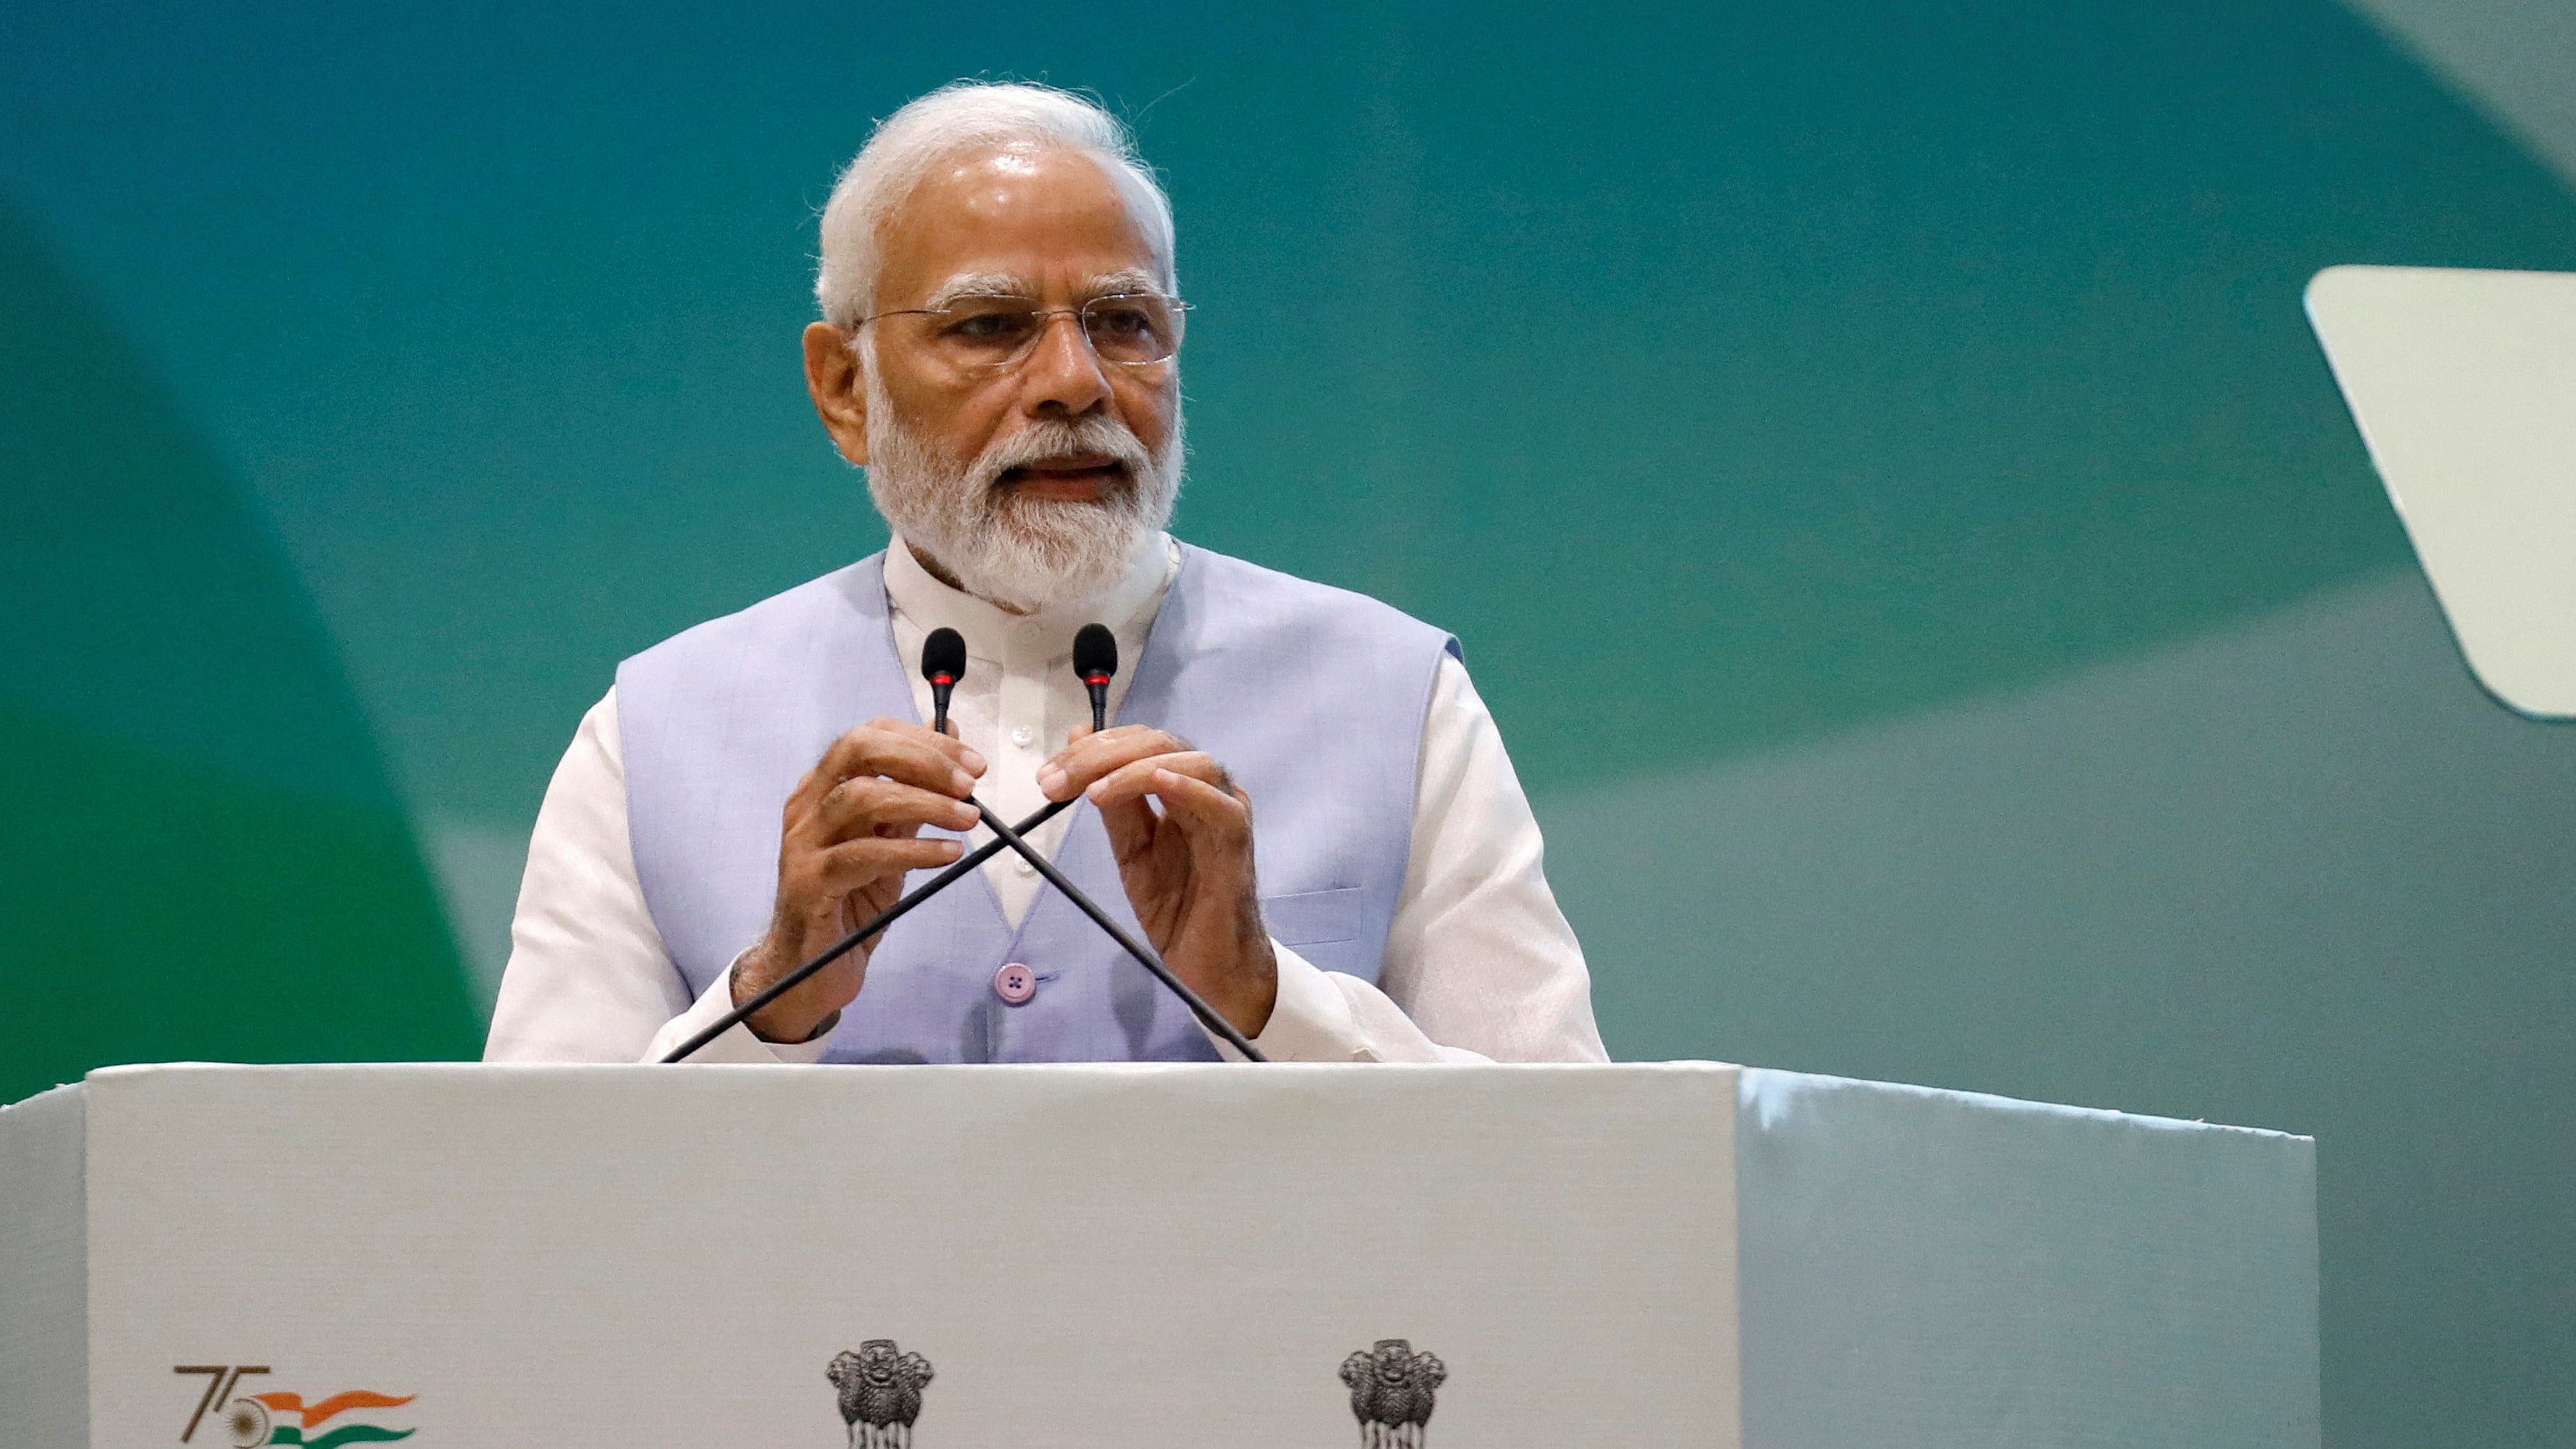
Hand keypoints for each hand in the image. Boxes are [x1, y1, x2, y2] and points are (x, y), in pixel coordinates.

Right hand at [733, 719, 983, 1041]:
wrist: (810, 971)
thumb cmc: (851, 902)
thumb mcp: (891, 842)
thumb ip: (916, 799)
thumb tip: (954, 755)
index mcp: (824, 787)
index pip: (871, 736)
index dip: (926, 740)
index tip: (972, 761)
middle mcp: (807, 807)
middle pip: (859, 750)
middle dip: (923, 759)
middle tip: (968, 783)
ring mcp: (803, 843)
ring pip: (861, 797)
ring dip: (924, 802)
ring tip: (967, 819)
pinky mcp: (808, 883)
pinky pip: (862, 854)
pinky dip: (912, 850)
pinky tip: (946, 853)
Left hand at [1039, 727, 1275, 1037]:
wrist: (1209, 966)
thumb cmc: (1178, 909)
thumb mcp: (1131, 849)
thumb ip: (1112, 802)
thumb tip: (1078, 745)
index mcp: (1181, 788)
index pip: (1140, 743)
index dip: (1092, 749)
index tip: (1049, 774)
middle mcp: (1208, 792)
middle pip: (1161, 743)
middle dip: (1102, 755)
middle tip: (1057, 781)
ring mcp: (1226, 815)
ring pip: (1193, 763)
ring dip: (1136, 768)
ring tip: (1094, 791)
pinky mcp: (1238, 845)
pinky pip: (1222, 807)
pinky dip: (1188, 788)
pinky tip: (1156, 783)